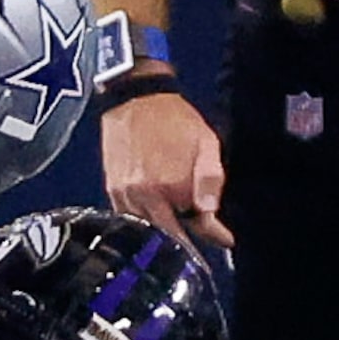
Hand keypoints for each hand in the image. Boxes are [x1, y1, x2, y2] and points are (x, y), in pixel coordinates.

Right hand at [103, 90, 231, 249]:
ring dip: (163, 233)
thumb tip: (211, 214)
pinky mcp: (112, 191)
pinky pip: (129, 219)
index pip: (197, 226)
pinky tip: (156, 214)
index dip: (215, 235)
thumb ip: (211, 180)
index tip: (226, 240)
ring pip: (147, 231)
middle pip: (168, 235)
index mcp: (172, 186)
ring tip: (178, 227)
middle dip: (186, 239)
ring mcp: (125, 196)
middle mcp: (146, 196)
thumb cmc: (175, 119)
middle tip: (200, 238)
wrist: (135, 99)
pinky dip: (144, 223)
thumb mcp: (206, 144)